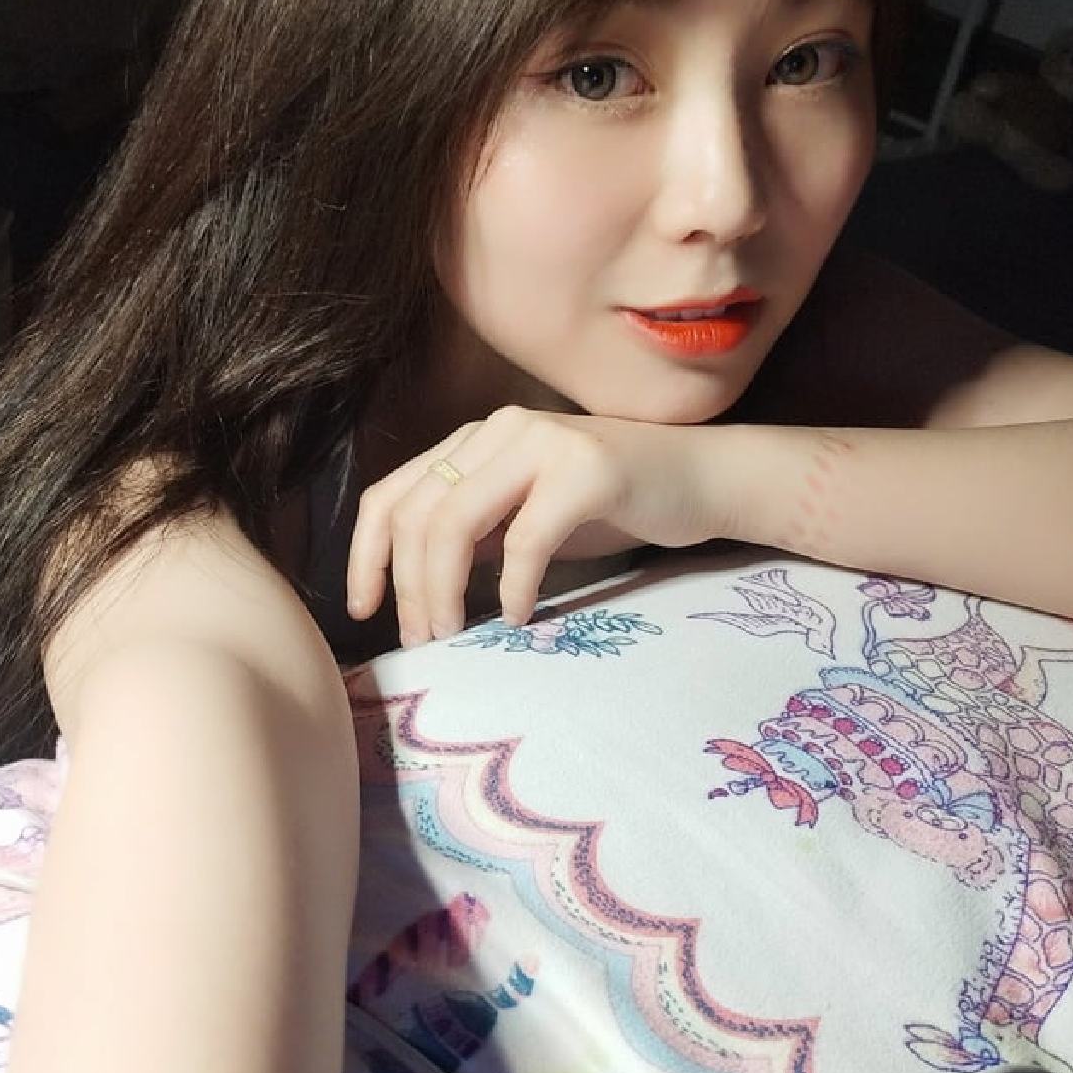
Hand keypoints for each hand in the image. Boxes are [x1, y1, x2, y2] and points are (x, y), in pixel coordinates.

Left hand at [346, 405, 724, 645]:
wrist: (707, 479)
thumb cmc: (617, 505)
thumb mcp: (527, 518)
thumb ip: (476, 535)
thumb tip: (419, 588)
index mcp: (476, 441)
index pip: (392, 495)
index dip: (366, 558)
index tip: (365, 611)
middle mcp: (501, 431)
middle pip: (417, 514)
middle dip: (409, 588)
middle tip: (423, 641)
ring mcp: (544, 443)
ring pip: (455, 521)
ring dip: (445, 591)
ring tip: (456, 634)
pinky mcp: (588, 470)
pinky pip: (526, 538)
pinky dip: (515, 587)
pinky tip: (522, 616)